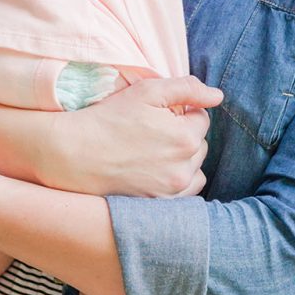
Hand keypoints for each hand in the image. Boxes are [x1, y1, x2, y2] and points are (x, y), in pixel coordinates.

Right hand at [47, 75, 221, 197]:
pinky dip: (177, 181)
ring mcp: (172, 190)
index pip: (201, 119)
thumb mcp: (147, 91)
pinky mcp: (161, 206)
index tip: (157, 113)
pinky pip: (185, 192)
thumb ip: (186, 89)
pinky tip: (155, 172)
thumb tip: (218, 96)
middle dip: (183, 135)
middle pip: (200, 144)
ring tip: (155, 152)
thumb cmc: (109, 118)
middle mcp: (184, 167)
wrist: (75, 154)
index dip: (180, 112)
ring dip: (183, 159)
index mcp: (185, 137)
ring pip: (195, 169)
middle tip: (152, 131)